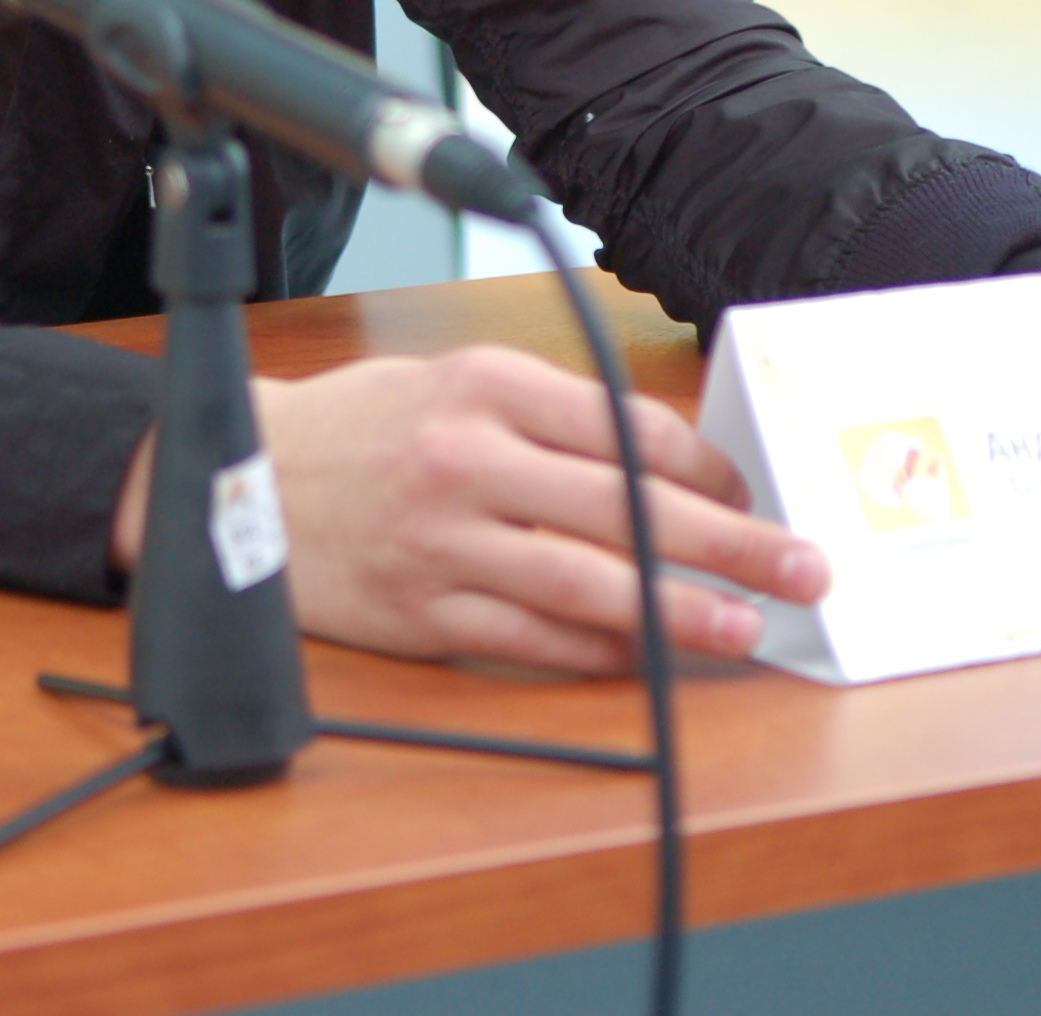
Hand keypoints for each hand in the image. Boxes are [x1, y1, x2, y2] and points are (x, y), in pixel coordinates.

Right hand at [112, 344, 829, 674]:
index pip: (628, 428)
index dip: (705, 467)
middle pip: (630, 507)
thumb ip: (546, 413)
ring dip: (680, 615)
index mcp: (487, 384)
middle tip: (801, 569)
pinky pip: (531, 641)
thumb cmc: (358, 425)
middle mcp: (471, 459)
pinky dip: (597, 654)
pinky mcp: (423, 610)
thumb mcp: (450, 378)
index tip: (748, 491)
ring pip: (590, 586)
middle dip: (731, 542)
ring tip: (744, 631)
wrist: (239, 475)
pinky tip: (647, 661)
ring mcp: (446, 541)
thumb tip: (658, 460)